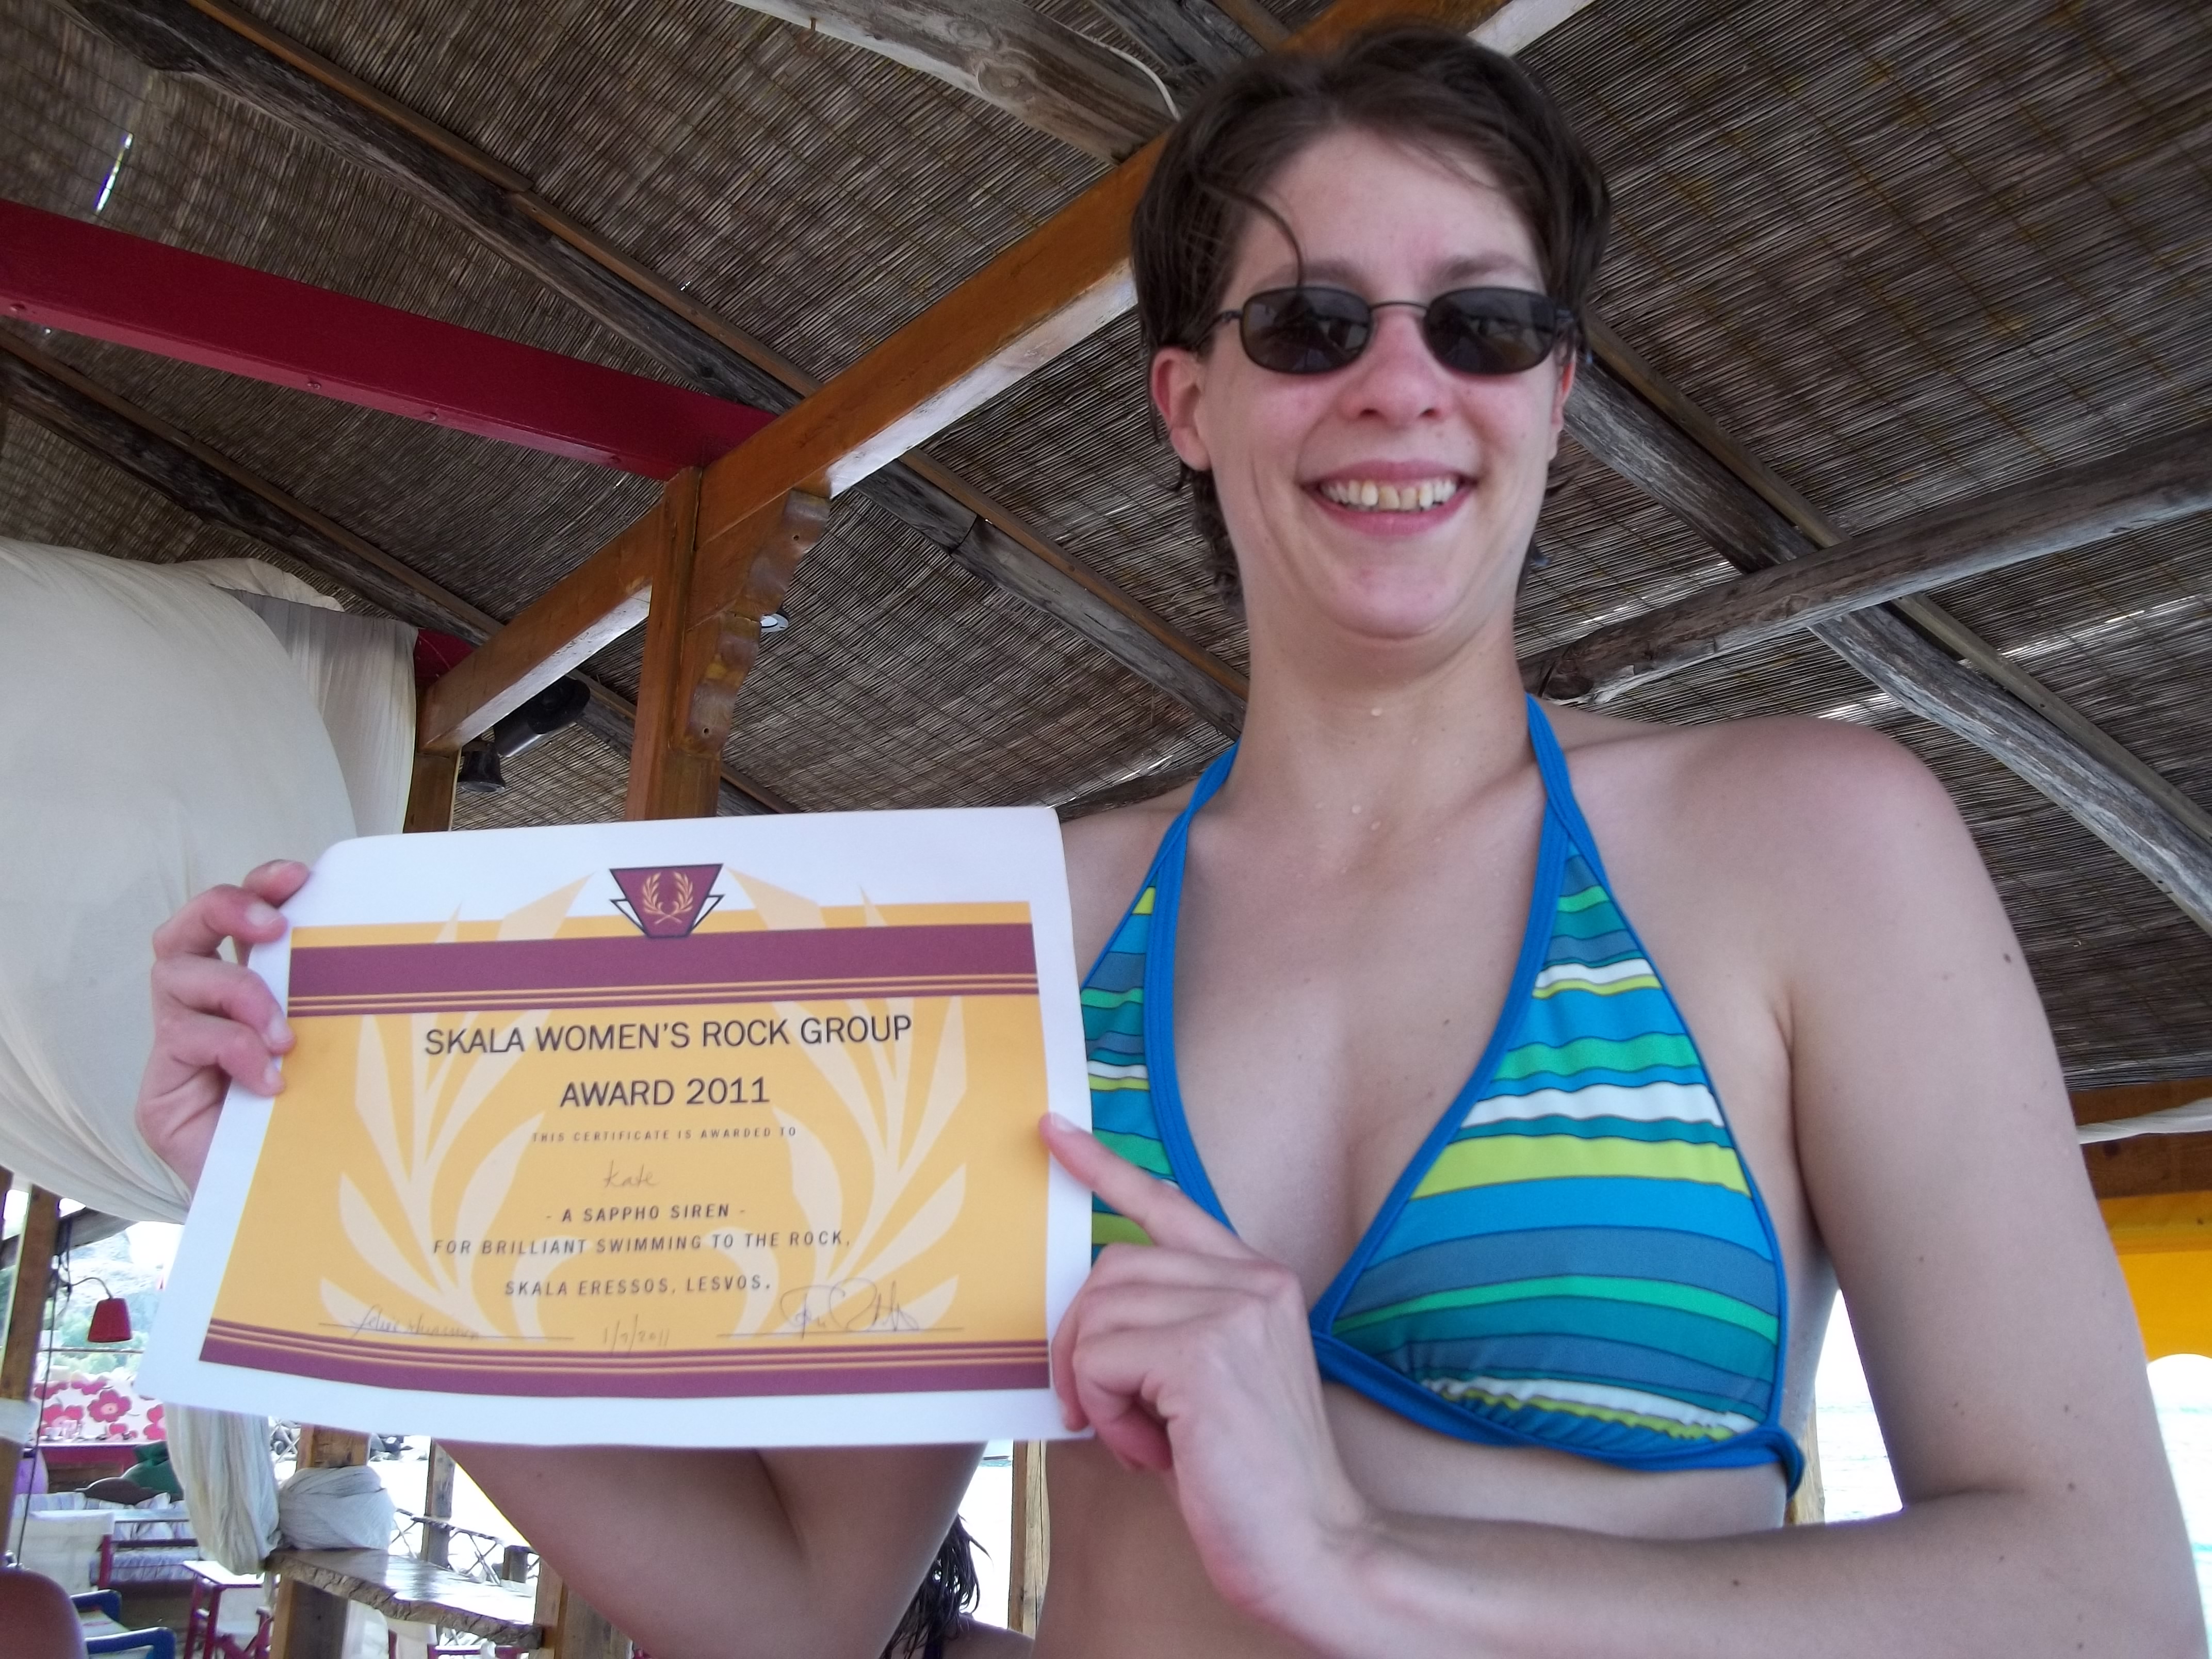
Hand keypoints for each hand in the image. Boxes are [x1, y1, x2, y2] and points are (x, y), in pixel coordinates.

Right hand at [138, 860, 310, 1190]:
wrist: (288, 1209)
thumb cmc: (321, 1124)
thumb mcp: (340, 1055)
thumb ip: (342, 1012)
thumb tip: (412, 964)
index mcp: (247, 992)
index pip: (234, 920)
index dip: (258, 887)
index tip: (299, 875)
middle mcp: (203, 1011)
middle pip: (183, 931)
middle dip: (225, 911)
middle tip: (272, 928)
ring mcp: (176, 1048)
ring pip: (176, 977)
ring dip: (237, 992)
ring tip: (282, 1034)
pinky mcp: (160, 1091)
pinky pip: (184, 1042)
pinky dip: (232, 1049)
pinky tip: (270, 1080)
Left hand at [1041, 1112, 1372, 1630]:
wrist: (1311, 1547)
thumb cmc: (1249, 1478)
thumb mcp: (1207, 1382)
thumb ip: (1166, 1329)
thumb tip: (1087, 1317)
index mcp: (1258, 1280)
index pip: (1168, 1206)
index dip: (1104, 1168)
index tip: (1053, 1132)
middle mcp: (1252, 1280)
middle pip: (1110, 1267)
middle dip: (1080, 1338)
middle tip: (1094, 1406)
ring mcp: (1232, 1311)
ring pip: (1098, 1313)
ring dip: (1094, 1386)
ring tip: (1139, 1436)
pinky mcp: (1203, 1354)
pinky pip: (1098, 1359)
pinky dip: (1101, 1410)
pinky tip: (1146, 1448)